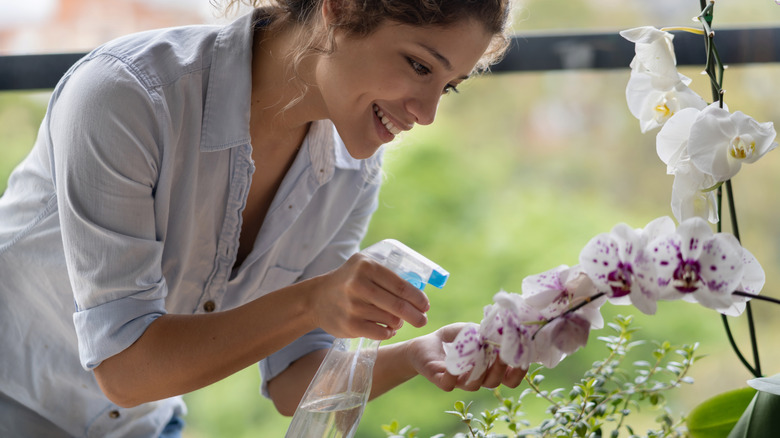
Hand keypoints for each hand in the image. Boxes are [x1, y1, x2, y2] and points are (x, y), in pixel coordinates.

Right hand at [309, 253, 430, 339]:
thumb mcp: (364, 265)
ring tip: (397, 321)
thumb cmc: (349, 280)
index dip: (417, 297)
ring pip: (390, 320)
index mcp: (366, 266)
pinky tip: (387, 329)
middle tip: (422, 320)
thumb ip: (388, 273)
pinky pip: (380, 333)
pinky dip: (388, 332)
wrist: (316, 298)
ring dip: (399, 323)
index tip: (425, 305)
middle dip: (416, 315)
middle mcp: (358, 285)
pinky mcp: (349, 325)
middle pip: (398, 305)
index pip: (400, 285)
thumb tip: (418, 291)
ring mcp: (353, 306)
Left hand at [407, 323, 525, 391]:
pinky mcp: (441, 381)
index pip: (510, 379)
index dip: (519, 371)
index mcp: (489, 368)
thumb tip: (503, 327)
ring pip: (475, 385)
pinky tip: (455, 363)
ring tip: (480, 353)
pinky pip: (449, 384)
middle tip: (502, 353)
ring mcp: (460, 381)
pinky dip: (453, 374)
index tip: (521, 356)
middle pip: (495, 382)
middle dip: (501, 368)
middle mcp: (477, 378)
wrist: (426, 344)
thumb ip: (487, 331)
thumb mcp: (472, 331)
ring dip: (478, 370)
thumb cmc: (454, 338)